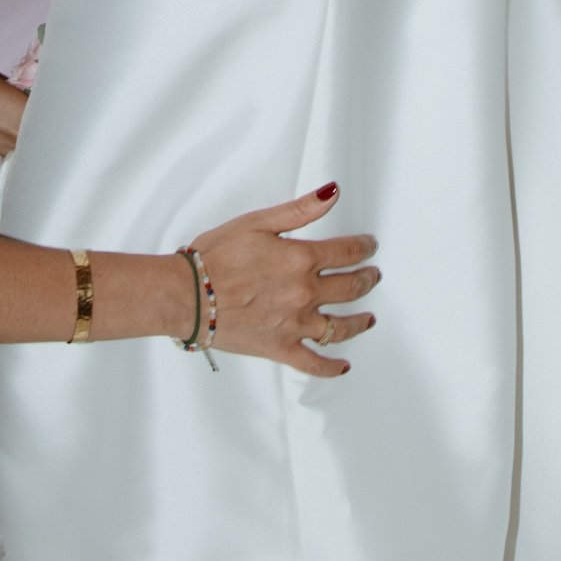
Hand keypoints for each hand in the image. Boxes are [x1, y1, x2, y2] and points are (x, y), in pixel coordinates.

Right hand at [195, 185, 380, 375]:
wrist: (187, 296)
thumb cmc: (215, 257)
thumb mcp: (257, 222)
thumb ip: (299, 210)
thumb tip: (332, 193)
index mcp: (300, 259)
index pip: (346, 252)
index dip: (363, 248)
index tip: (370, 246)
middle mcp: (304, 294)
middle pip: (350, 288)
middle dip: (366, 280)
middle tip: (373, 276)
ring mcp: (294, 325)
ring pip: (339, 328)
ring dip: (359, 322)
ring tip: (369, 318)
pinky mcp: (279, 349)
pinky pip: (313, 364)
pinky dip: (331, 368)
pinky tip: (343, 366)